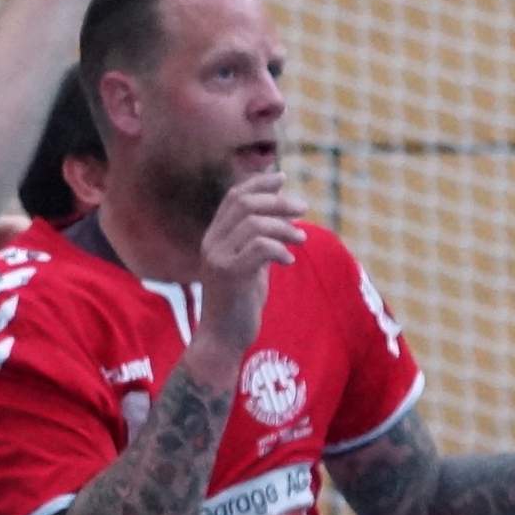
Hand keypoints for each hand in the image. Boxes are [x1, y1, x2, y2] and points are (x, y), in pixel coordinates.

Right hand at [187, 169, 305, 364]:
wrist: (223, 337)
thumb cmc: (240, 303)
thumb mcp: (251, 266)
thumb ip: (260, 242)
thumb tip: (283, 219)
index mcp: (215, 237)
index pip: (233, 197)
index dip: (258, 183)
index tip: (281, 177)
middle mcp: (212, 243)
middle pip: (244, 204)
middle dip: (277, 201)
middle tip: (303, 208)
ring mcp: (217, 258)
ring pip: (253, 223)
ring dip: (284, 226)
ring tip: (302, 238)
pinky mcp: (229, 275)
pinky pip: (258, 248)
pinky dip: (279, 249)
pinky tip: (289, 261)